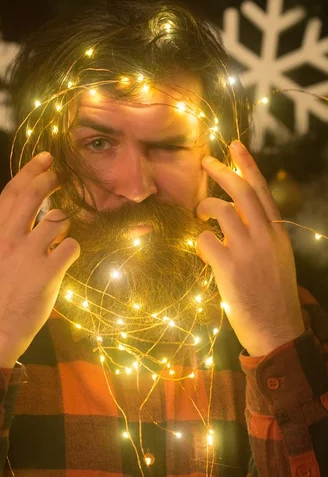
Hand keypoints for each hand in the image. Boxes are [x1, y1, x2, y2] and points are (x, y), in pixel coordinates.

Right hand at [0, 152, 79, 366]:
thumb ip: (1, 233)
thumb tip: (20, 213)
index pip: (12, 191)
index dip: (31, 171)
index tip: (45, 160)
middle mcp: (9, 237)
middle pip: (35, 195)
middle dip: (51, 180)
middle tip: (61, 175)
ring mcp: (29, 254)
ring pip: (58, 219)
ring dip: (63, 224)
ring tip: (56, 239)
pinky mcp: (48, 272)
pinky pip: (71, 246)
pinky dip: (71, 250)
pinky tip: (63, 259)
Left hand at [195, 140, 304, 356]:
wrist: (277, 330)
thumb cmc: (274, 297)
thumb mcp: (277, 260)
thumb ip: (262, 237)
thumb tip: (239, 221)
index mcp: (277, 234)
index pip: (262, 191)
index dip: (247, 166)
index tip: (235, 146)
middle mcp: (265, 237)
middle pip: (241, 191)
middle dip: (221, 171)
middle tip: (204, 161)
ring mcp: (247, 250)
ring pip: (222, 210)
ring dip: (205, 207)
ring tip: (199, 214)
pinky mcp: (229, 267)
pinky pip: (205, 240)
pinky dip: (198, 240)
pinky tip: (200, 249)